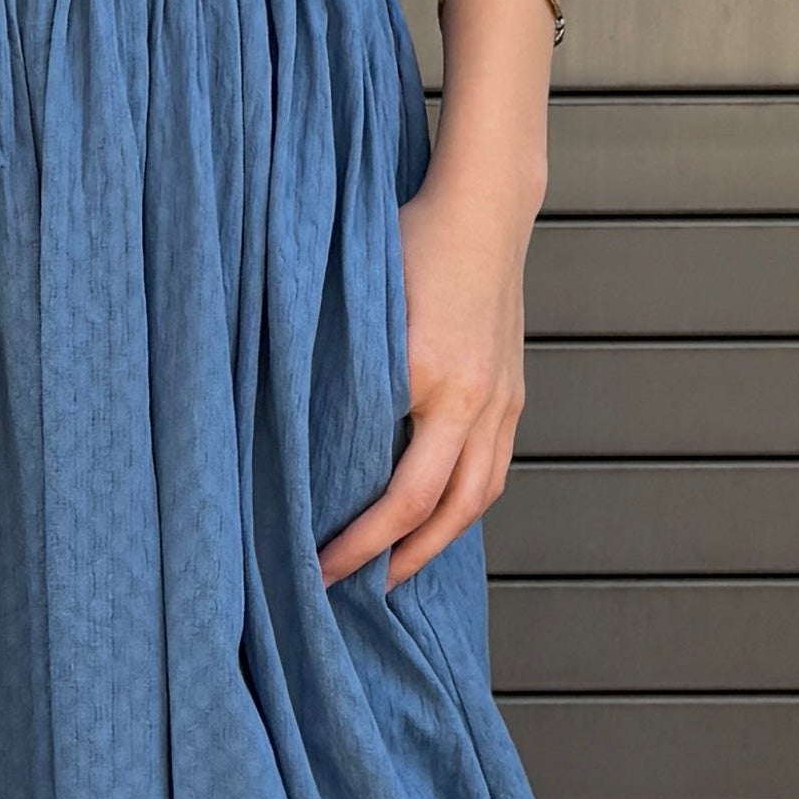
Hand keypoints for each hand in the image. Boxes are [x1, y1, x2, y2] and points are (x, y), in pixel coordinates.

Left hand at [315, 170, 531, 592]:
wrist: (484, 209)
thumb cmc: (409, 242)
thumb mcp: (354, 304)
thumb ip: (331, 369)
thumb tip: (284, 435)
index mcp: (433, 379)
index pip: (399, 494)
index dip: (359, 541)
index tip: (317, 565)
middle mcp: (478, 399)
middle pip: (442, 512)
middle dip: (395, 560)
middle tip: (348, 589)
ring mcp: (504, 399)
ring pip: (478, 498)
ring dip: (436, 544)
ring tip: (393, 571)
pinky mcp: (514, 393)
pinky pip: (494, 469)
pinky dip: (463, 505)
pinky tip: (432, 520)